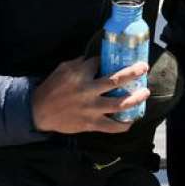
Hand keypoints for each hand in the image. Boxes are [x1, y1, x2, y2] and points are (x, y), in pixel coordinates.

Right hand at [31, 57, 149, 134]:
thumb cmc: (52, 88)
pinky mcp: (90, 124)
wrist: (39, 112)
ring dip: (135, 99)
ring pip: (118, 104)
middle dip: (133, 73)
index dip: (109, 60)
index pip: (100, 63)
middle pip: (116, 80)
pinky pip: (110, 126)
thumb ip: (81, 64)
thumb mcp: (63, 68)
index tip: (116, 59)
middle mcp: (88, 91)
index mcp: (80, 75)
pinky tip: (131, 121)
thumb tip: (98, 59)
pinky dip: (122, 125)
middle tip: (144, 67)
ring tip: (145, 92)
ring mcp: (90, 109)